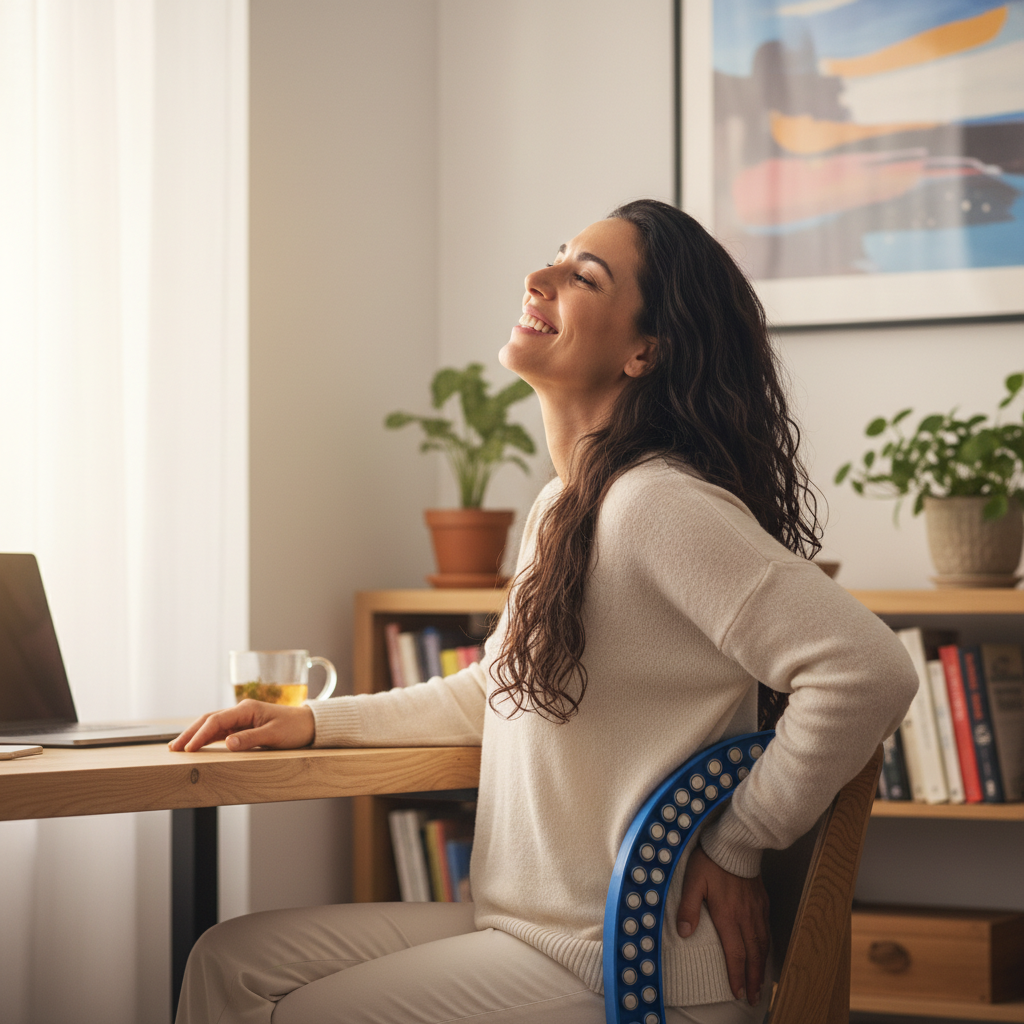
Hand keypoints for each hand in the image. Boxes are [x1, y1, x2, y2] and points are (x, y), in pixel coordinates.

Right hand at [168, 700, 314, 751]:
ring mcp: (242, 719)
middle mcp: (241, 711)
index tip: (188, 749)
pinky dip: (207, 738)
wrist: (309, 725)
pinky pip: (221, 731)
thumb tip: (228, 744)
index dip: (200, 735)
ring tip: (179, 747)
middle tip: (173, 748)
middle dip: (190, 733)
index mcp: (247, 709)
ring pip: (212, 725)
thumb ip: (250, 739)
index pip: (216, 720)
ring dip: (196, 735)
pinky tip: (197, 745)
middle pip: (209, 720)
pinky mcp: (244, 727)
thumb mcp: (274, 735)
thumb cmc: (295, 728)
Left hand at [677, 845, 769, 1005]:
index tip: (738, 991)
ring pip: (762, 943)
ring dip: (762, 965)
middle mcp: (745, 917)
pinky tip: (765, 950)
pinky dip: (767, 945)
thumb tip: (684, 932)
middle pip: (752, 954)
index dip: (737, 974)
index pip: (735, 953)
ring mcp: (756, 909)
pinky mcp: (762, 900)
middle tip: (755, 996)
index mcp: (728, 915)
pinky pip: (767, 929)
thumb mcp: (693, 882)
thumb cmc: (711, 861)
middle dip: (753, 978)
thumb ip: (688, 907)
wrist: (735, 843)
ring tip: (761, 981)